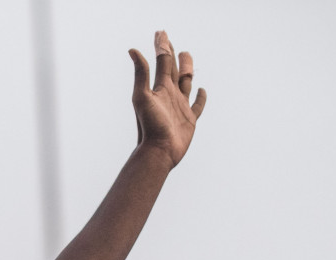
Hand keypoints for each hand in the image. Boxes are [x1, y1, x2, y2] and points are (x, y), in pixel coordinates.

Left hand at [129, 30, 206, 166]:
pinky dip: (201, 97)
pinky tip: (202, 90)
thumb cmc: (149, 126)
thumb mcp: (142, 96)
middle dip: (171, 53)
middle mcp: (169, 95)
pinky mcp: (189, 120)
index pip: (162, 61)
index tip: (161, 32)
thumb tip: (132, 49)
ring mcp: (180, 107)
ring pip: (186, 83)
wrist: (157, 151)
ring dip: (186, 69)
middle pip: (172, 69)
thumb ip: (141, 73)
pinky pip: (197, 105)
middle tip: (168, 39)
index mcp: (160, 88)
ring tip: (187, 57)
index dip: (162, 46)